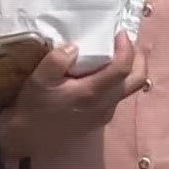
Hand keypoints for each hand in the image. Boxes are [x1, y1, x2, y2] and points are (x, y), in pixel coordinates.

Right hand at [1, 32, 148, 148]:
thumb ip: (56, 60)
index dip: (126, 47)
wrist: (28, 136)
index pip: (122, 68)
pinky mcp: (101, 118)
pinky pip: (119, 96)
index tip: (119, 32)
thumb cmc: (33, 107)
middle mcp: (104, 104)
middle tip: (128, 40)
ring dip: (131, 68)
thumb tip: (75, 46)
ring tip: (119, 52)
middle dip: (139, 57)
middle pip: (137, 79)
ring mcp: (105, 113)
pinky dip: (119, 79)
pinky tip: (104, 71)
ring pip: (130, 88)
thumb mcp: (38, 80)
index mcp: (91, 92)